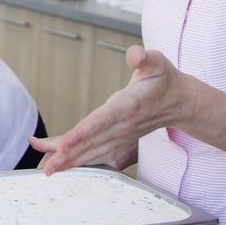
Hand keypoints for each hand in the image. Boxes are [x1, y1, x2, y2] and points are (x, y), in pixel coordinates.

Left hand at [32, 45, 190, 175]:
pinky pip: (98, 155)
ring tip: (48, 170)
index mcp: (127, 106)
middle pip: (91, 142)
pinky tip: (64, 165)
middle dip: (68, 154)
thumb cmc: (164, 79)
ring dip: (71, 162)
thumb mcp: (157, 61)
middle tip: (46, 167)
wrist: (178, 102)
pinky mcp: (119, 142)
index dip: (81, 133)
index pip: (100, 121)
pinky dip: (80, 161)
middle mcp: (122, 126)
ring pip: (92, 152)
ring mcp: (121, 137)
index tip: (64, 144)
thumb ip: (144, 57)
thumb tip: (135, 54)